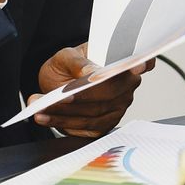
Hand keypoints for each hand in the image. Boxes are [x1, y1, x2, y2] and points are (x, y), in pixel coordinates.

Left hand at [33, 43, 150, 138]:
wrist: (59, 82)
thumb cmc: (68, 65)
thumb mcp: (67, 56)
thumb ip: (78, 61)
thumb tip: (91, 72)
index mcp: (123, 63)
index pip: (143, 62)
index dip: (144, 64)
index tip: (139, 65)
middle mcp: (126, 87)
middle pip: (110, 93)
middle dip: (83, 96)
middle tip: (60, 95)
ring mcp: (117, 108)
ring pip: (94, 113)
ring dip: (65, 113)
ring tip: (40, 108)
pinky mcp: (103, 125)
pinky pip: (84, 128)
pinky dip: (62, 123)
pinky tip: (45, 117)